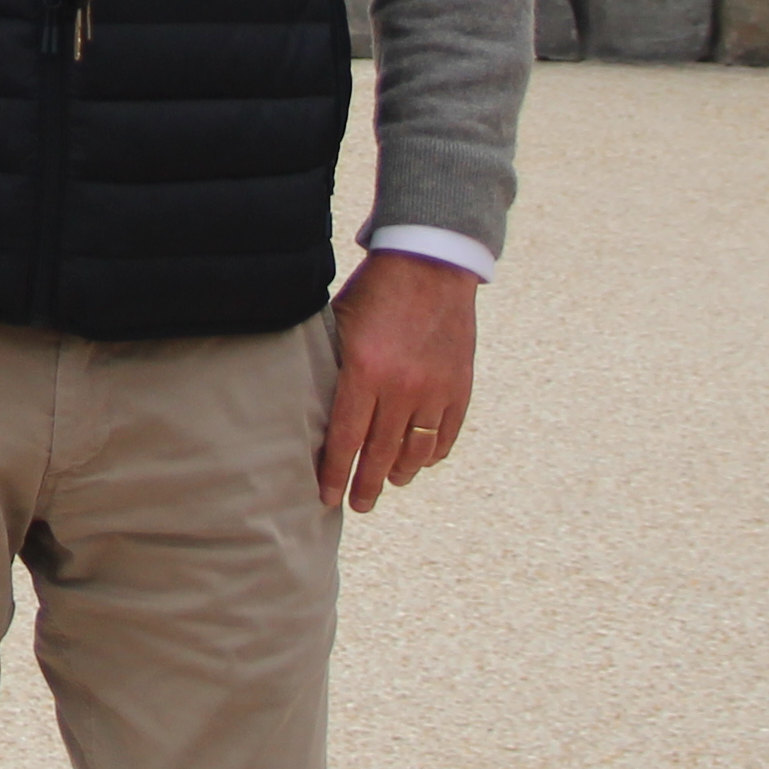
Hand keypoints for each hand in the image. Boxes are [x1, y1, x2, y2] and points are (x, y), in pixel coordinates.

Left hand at [315, 250, 478, 513]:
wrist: (431, 262)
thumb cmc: (375, 289)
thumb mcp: (340, 322)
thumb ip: (330, 364)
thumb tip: (310, 403)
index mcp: (364, 371)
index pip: (346, 438)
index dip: (335, 473)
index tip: (327, 498)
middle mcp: (402, 387)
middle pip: (381, 454)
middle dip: (367, 486)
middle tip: (358, 506)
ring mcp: (435, 390)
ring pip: (417, 451)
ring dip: (401, 472)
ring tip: (390, 481)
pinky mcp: (459, 387)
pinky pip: (446, 434)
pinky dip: (432, 452)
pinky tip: (421, 459)